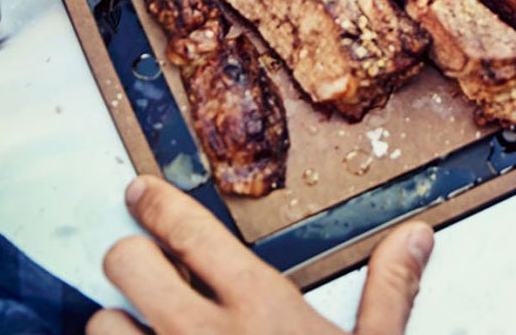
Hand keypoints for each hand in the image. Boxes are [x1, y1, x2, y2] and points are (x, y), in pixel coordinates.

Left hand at [87, 175, 432, 334]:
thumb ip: (389, 294)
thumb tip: (415, 237)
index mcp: (259, 310)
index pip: (191, 233)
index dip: (157, 204)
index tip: (141, 193)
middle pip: (128, 264)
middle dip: (130, 256)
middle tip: (140, 261)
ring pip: (100, 326)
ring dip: (114, 326)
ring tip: (138, 332)